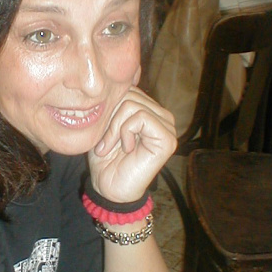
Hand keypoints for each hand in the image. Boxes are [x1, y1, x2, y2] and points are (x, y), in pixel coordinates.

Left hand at [88, 87, 176, 202]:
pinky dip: (125, 132)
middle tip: (105, 142)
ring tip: (112, 146)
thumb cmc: (106, 159)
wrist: (109, 188)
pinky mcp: (168, 139)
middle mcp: (163, 116)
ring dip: (114, 128)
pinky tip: (126, 148)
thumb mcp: (105, 124)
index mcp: (150, 110)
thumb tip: (113, 83)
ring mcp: (168, 127)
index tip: (102, 132)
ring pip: (132, 105)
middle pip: (129, 94)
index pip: (128, 88)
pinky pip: (140, 117)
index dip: (109, 107)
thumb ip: (113, 104)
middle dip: (110, 118)